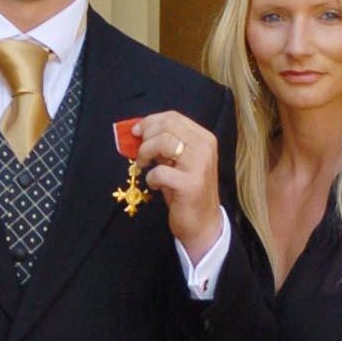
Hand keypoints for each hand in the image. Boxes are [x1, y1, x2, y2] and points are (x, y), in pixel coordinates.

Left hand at [134, 112, 221, 260]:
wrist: (203, 223)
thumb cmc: (187, 191)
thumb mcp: (178, 162)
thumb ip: (164, 144)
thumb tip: (139, 130)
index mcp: (204, 138)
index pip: (173, 117)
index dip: (150, 121)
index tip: (136, 132)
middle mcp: (205, 148)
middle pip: (167, 126)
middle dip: (146, 137)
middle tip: (139, 153)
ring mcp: (199, 165)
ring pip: (163, 142)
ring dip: (145, 153)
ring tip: (144, 166)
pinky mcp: (190, 184)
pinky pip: (159, 171)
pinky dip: (151, 178)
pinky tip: (156, 185)